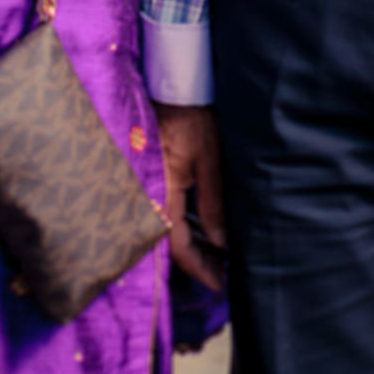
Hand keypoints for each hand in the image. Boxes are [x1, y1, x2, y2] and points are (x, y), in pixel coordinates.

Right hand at [156, 103, 225, 290]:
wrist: (174, 89)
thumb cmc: (194, 120)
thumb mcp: (210, 160)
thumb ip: (213, 202)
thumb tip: (220, 241)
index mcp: (164, 192)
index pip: (177, 245)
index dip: (199, 268)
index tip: (219, 284)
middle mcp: (151, 194)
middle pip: (170, 242)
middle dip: (196, 261)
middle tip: (222, 273)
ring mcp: (150, 187)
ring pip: (168, 228)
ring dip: (191, 244)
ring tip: (218, 256)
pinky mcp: (154, 178)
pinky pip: (167, 212)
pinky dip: (185, 226)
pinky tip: (204, 231)